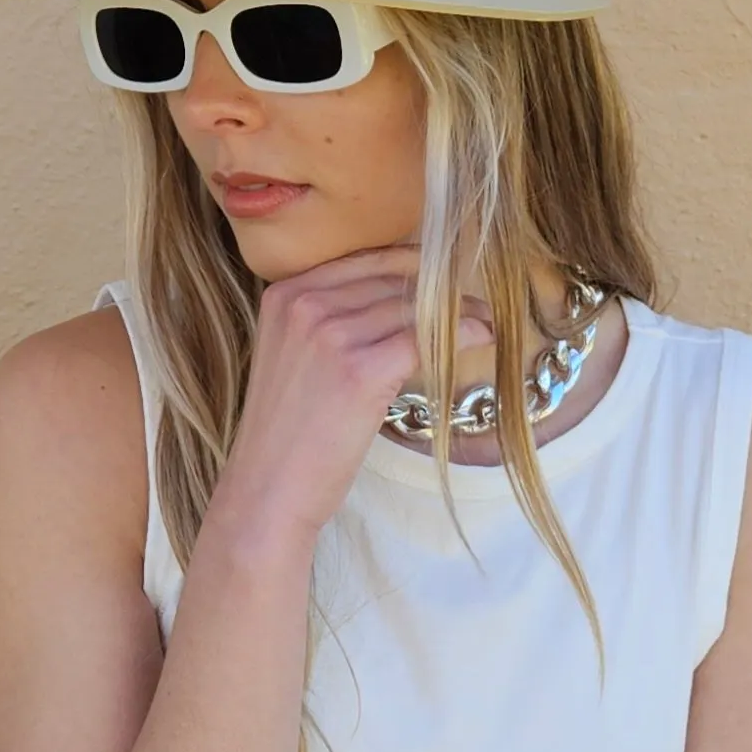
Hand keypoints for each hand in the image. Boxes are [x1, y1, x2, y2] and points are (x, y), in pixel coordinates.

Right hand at [221, 243, 493, 539]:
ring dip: (458, 310)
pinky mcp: (361, 370)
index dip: (413, 265)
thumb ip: (328, 322)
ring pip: (413, 307)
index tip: (443, 276)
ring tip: (482, 320)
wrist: (268, 491)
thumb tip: (399, 301)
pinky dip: (462, 332)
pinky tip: (480, 335)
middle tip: (473, 301)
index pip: (364, 260)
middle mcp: (305, 305)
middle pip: (392, 279)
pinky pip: (425, 337)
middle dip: (440, 287)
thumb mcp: (293, 359)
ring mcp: (331, 335)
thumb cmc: (286, 437)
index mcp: (284, 294)